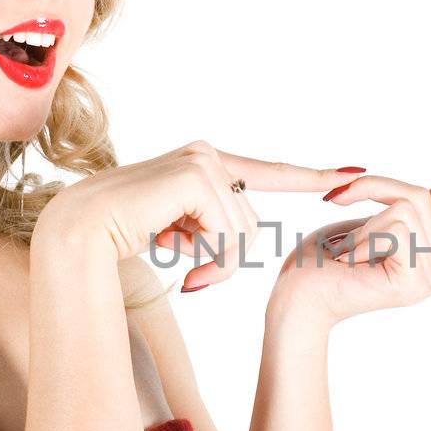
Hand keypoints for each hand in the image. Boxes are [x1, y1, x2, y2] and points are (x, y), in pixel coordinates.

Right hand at [38, 140, 360, 288]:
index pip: (268, 173)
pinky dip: (208, 259)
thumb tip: (236, 244)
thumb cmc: (116, 238)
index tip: (353, 172)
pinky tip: (172, 254)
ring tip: (174, 259)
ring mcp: (202, 162)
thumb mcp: (175, 233)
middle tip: (192, 274)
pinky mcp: (196, 177)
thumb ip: (207, 228)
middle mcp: (207, 155)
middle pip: (252, 224)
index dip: (311, 176)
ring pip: (243, 234)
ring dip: (214, 263)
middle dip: (225, 260)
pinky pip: (229, 235)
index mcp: (204, 165)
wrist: (77, 235)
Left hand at [270, 119, 430, 325]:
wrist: (298, 300)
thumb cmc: (323, 262)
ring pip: (406, 205)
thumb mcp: (371, 222)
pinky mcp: (415, 281)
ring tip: (346, 250)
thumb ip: (413, 209)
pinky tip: (350, 261)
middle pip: (421, 194)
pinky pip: (396, 224)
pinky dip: (364, 234)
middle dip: (374, 186)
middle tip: (335, 198)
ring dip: (363, 218)